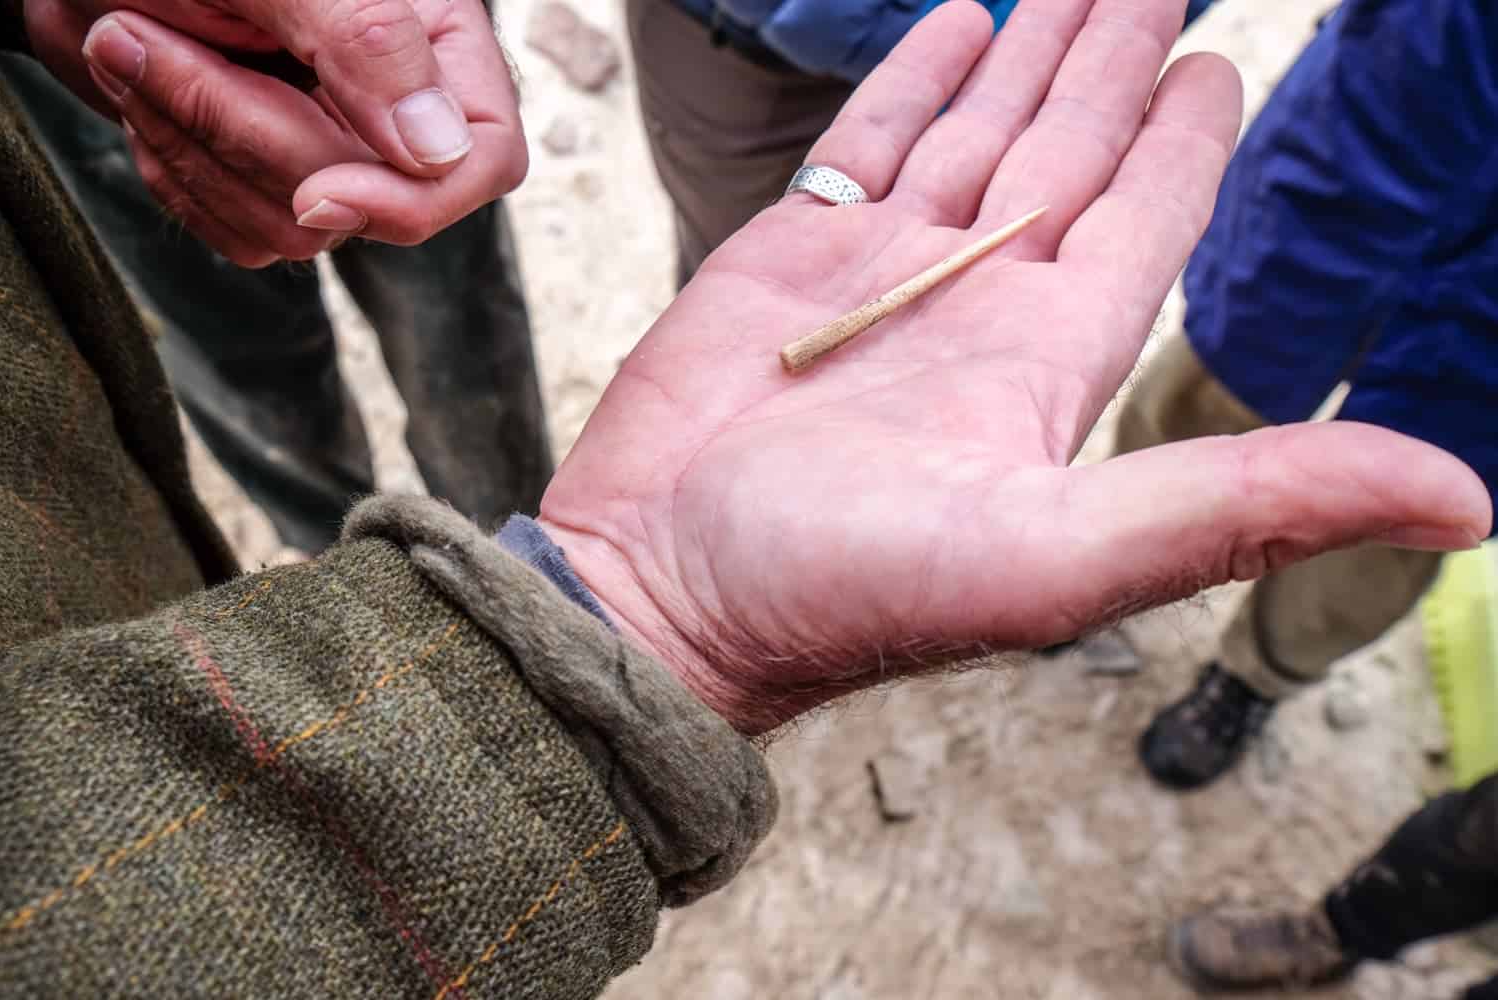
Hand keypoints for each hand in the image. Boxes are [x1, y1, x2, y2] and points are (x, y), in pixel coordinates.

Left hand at [23, 0, 525, 264]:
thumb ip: (368, 42)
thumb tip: (440, 151)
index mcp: (434, 43)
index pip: (485, 157)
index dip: (417, 199)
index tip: (318, 195)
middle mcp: (396, 111)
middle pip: (371, 205)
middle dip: (243, 131)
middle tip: (135, 35)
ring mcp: (338, 160)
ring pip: (296, 231)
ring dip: (188, 141)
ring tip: (127, 40)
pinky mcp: (271, 195)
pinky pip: (241, 236)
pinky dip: (174, 169)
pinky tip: (143, 89)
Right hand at [539, 0, 1490, 734]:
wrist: (660, 593)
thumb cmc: (836, 590)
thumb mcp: (1057, 555)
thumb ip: (1245, 507)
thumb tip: (1474, 502)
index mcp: (1046, 360)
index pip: (1143, 219)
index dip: (1185, 140)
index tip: (1218, 65)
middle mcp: (973, 307)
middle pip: (1067, 153)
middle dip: (1112, 59)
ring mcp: (877, 278)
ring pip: (972, 136)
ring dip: (1026, 56)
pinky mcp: (784, 260)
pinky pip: (865, 147)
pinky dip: (910, 84)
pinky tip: (953, 29)